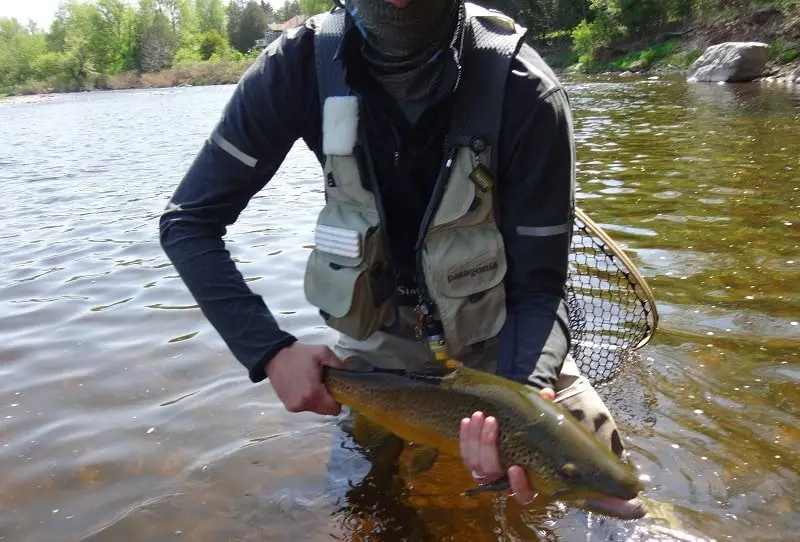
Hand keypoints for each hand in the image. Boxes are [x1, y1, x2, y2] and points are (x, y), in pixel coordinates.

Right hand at [266, 342, 347, 415]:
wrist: (274, 356)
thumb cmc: (298, 354)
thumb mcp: (322, 352)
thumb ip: (337, 363)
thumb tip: (348, 370)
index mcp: (313, 393)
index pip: (334, 409)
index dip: (339, 400)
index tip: (337, 389)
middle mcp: (303, 405)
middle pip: (325, 411)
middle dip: (329, 400)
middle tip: (326, 384)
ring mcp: (295, 407)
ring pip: (315, 409)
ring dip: (318, 400)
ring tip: (313, 383)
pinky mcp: (289, 406)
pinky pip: (305, 406)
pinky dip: (308, 399)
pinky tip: (304, 386)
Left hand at [459, 387, 554, 504]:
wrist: (516, 432)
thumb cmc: (535, 435)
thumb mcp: (543, 424)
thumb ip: (547, 411)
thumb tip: (547, 394)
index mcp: (527, 482)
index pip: (523, 495)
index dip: (518, 485)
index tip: (515, 467)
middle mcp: (505, 482)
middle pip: (492, 471)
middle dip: (488, 446)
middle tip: (492, 420)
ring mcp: (487, 473)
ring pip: (476, 463)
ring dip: (475, 439)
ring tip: (479, 415)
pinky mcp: (474, 463)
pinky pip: (466, 455)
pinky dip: (465, 438)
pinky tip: (467, 420)